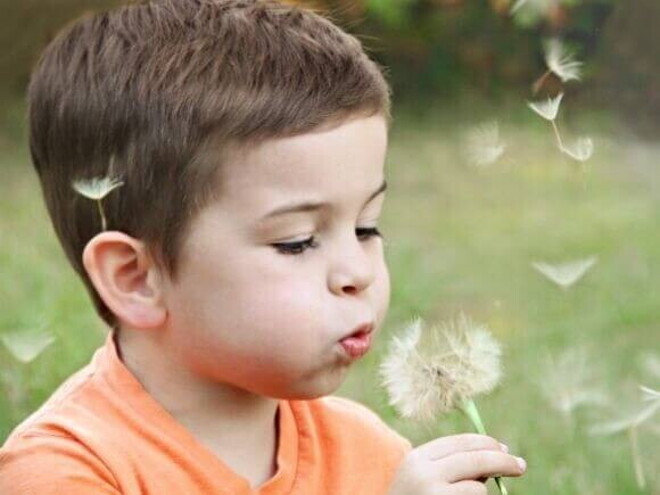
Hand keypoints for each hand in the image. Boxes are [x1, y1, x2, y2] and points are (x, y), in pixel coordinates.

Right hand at [387, 433, 525, 494]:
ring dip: (480, 493)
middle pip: (474, 458)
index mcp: (417, 458)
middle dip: (502, 460)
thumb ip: (452, 466)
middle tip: (520, 466)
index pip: (459, 442)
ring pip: (478, 486)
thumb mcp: (425, 479)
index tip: (505, 449)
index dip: (486, 443)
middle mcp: (423, 472)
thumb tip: (497, 454)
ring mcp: (433, 493)